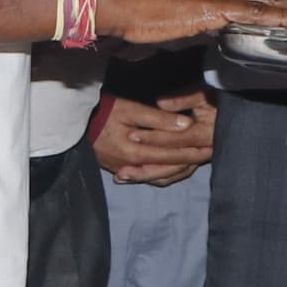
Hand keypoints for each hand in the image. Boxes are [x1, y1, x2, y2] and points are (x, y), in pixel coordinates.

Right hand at [92, 89, 215, 186]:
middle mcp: (132, 167)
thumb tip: (186, 125)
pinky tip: (172, 171)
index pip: (173, 154)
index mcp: (136, 153)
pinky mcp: (119, 169)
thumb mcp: (130, 109)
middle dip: (191, 161)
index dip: (194, 150)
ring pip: (159, 176)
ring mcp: (125, 170)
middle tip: (210, 154)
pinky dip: (163, 174)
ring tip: (196, 162)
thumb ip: (158, 119)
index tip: (212, 145)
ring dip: (179, 169)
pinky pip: (147, 177)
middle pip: (168, 168)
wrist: (74, 120)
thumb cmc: (103, 111)